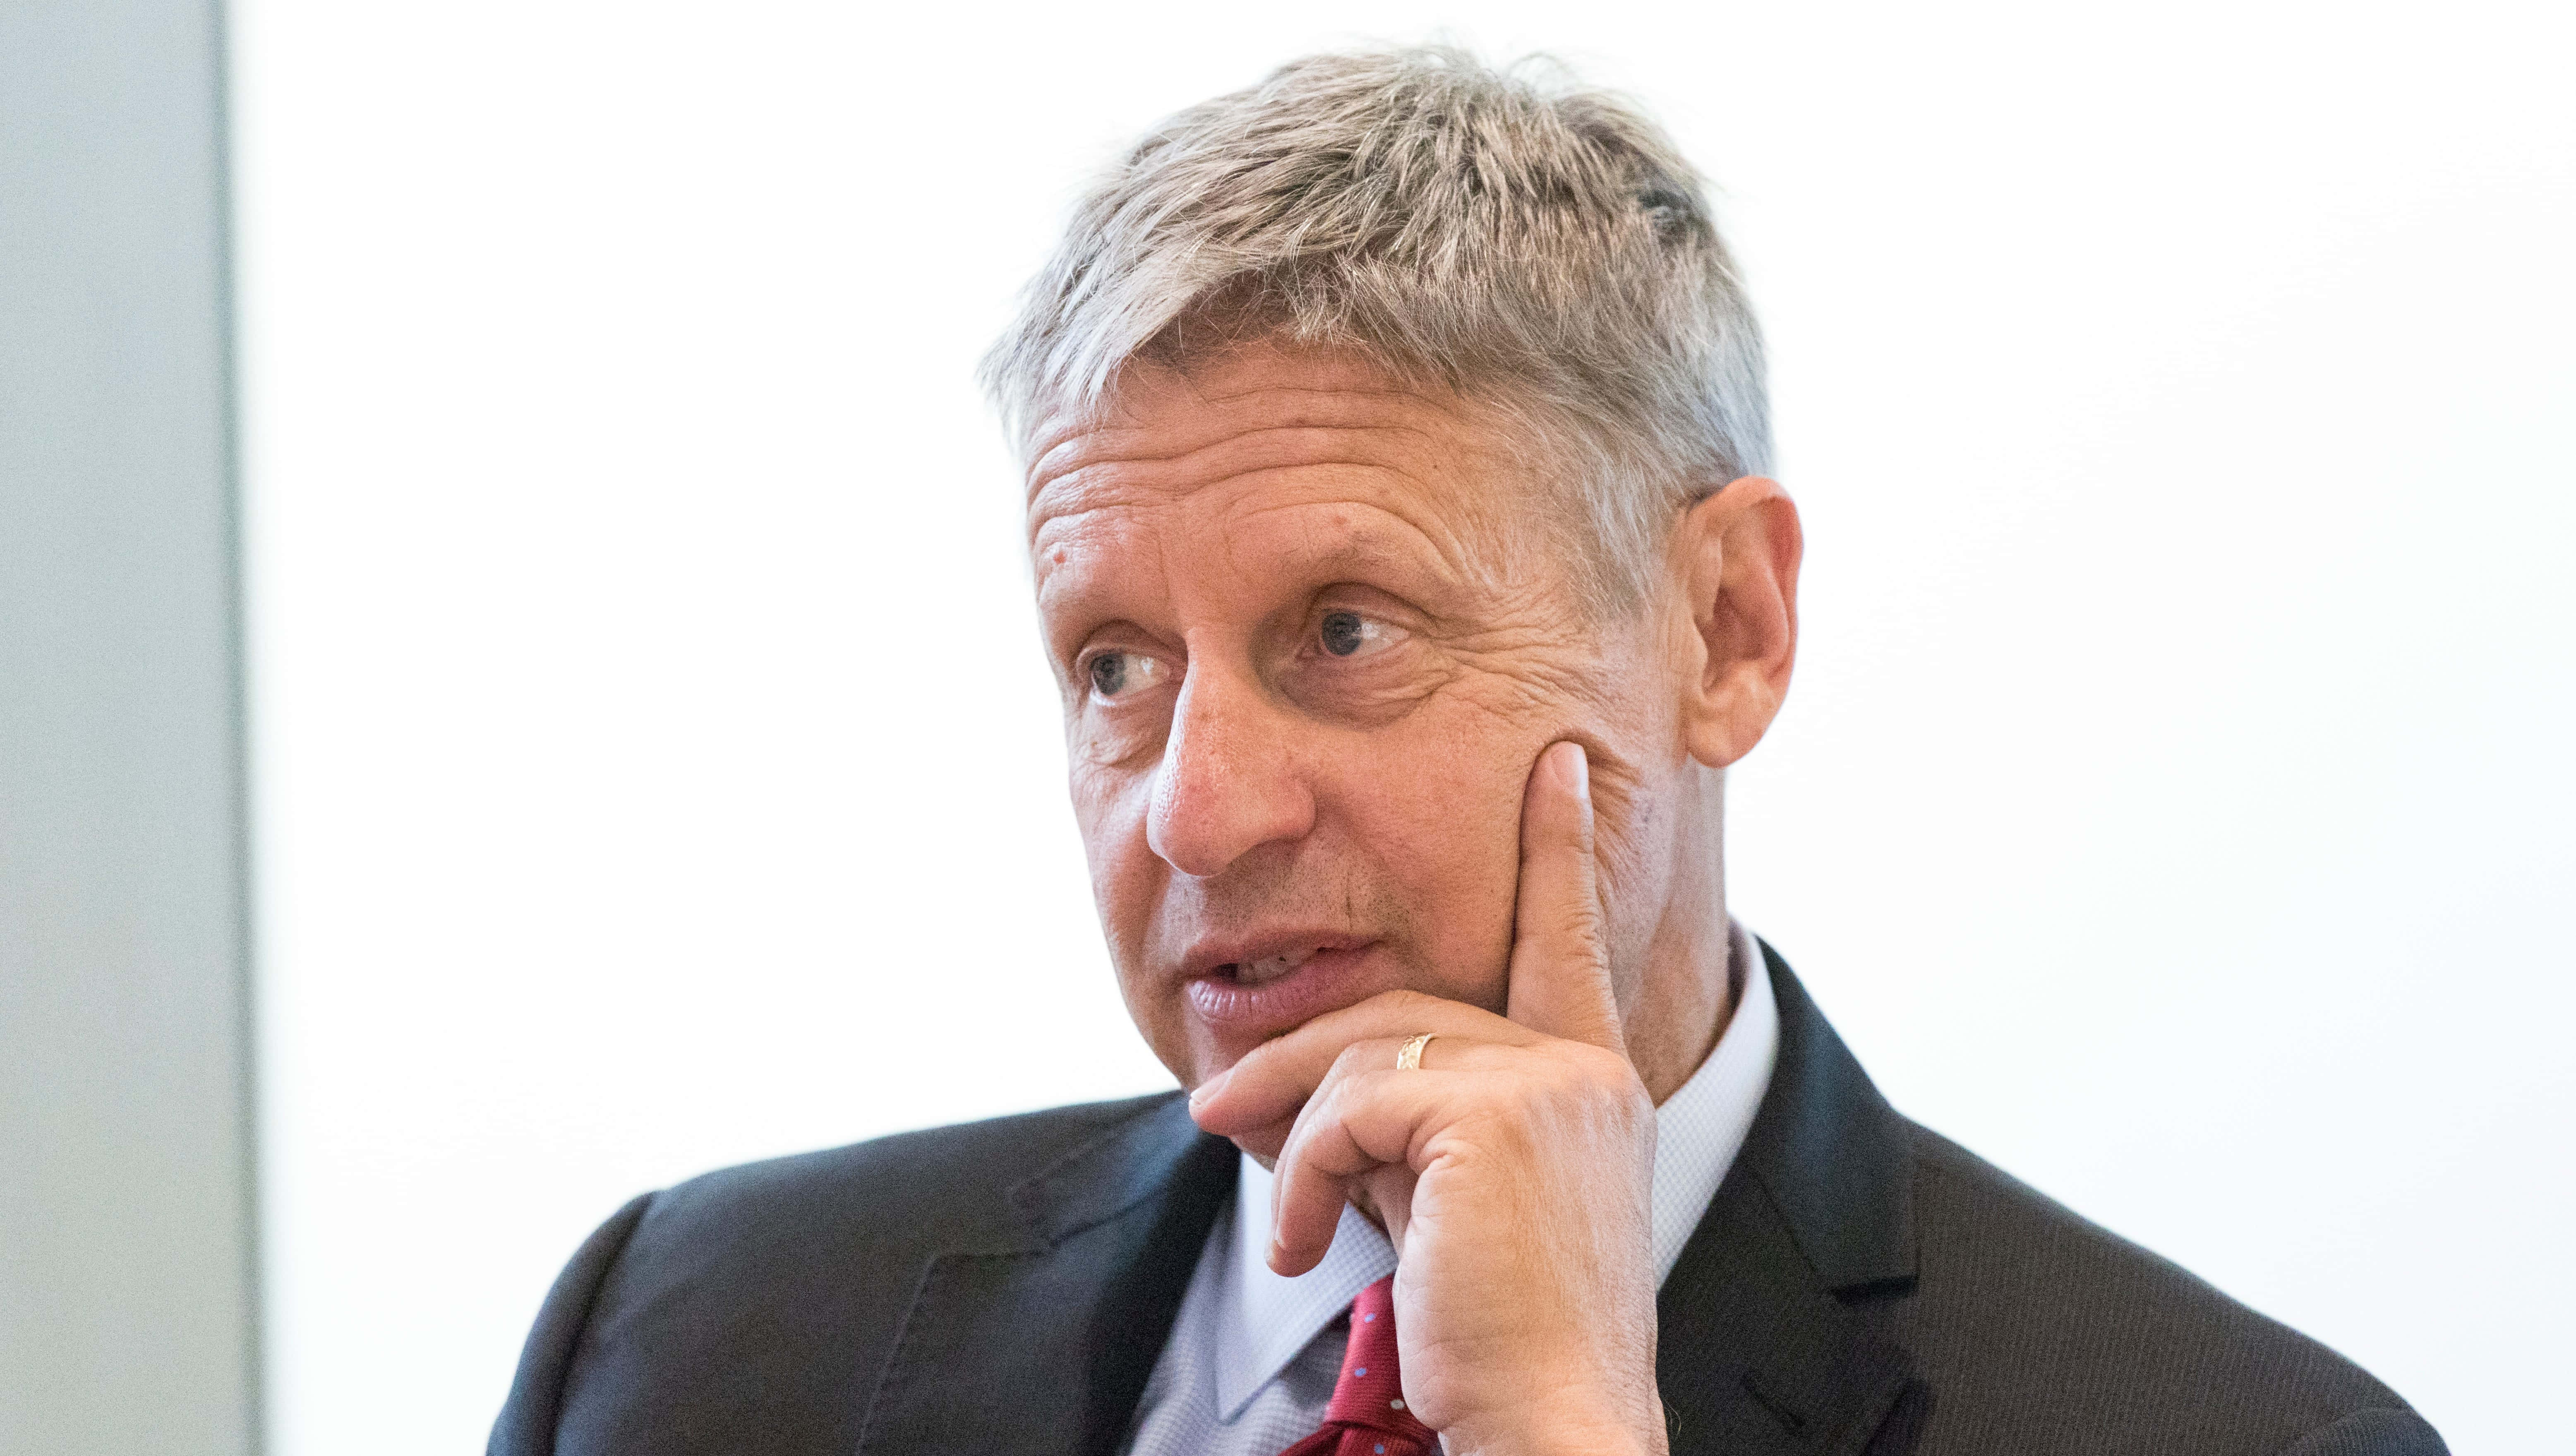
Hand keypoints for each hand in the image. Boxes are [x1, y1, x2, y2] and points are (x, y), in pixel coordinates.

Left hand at [1186, 741, 1664, 1455]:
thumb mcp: (1449, 1204)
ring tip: (1264, 1200)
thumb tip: (1285, 1089)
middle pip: (1406, 1010)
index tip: (1553, 766)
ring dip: (1286, 1124)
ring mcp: (1550, 1086)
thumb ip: (1405, 1126)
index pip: (1568, 942)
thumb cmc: (1495, 1334)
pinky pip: (1350, 1108)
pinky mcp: (1494, 1118)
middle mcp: (1586, 1068)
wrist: (1549, 1423)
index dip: (1557, 851)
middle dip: (1298, 1059)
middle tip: (1216, 1113)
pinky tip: (1304, 1245)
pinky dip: (1304, 1174)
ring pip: (1366, 1051)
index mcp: (1593, 1080)